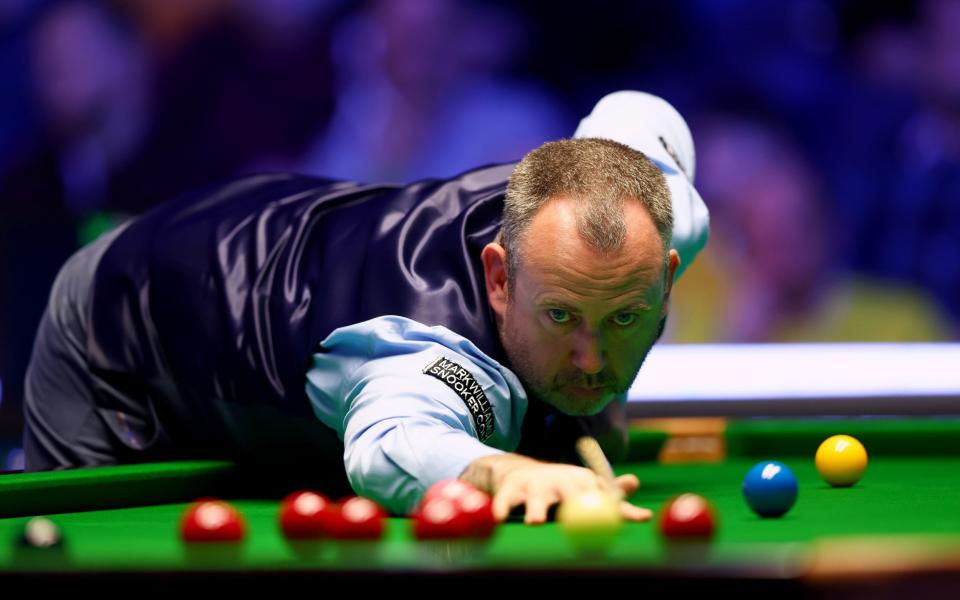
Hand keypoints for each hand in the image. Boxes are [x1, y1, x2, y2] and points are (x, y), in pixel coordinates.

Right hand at [461, 453, 651, 524]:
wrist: (517, 472)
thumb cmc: (559, 487)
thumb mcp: (585, 489)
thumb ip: (612, 497)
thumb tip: (643, 503)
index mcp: (581, 480)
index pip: (602, 494)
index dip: (618, 507)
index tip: (637, 519)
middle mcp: (559, 480)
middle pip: (570, 494)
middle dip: (577, 504)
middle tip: (582, 519)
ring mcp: (534, 485)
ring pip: (536, 499)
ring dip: (536, 510)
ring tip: (535, 522)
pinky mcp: (510, 489)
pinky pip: (506, 501)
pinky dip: (503, 509)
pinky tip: (500, 519)